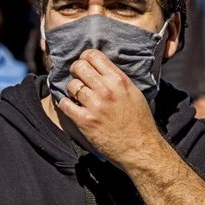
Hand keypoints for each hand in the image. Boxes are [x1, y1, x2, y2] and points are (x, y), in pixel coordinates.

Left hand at [57, 49, 163, 168]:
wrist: (140, 149)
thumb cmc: (139, 122)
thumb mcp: (134, 93)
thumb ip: (117, 80)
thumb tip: (101, 68)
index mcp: (119, 80)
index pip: (93, 55)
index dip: (85, 57)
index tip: (84, 64)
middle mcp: (106, 90)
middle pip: (79, 66)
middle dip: (75, 71)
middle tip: (78, 78)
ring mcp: (94, 105)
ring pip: (71, 85)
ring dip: (72, 90)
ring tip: (78, 97)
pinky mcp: (85, 121)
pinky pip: (65, 104)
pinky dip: (65, 104)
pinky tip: (72, 107)